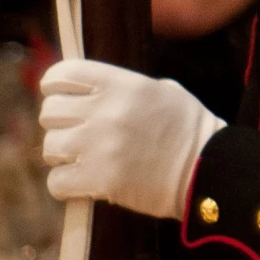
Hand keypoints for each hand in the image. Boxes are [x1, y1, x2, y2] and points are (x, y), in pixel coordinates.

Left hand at [40, 59, 225, 219]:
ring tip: (84, 159)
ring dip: (63, 155)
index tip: (60, 94)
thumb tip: (87, 90)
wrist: (208, 169)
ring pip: (50, 147)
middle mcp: (107, 111)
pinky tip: (85, 182)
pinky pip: (56, 181)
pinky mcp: (98, 180)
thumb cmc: (188, 129)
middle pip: (50, 111)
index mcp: (124, 85)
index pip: (64, 73)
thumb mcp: (164, 92)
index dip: (55, 84)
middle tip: (77, 131)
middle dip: (60, 123)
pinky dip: (66, 185)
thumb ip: (124, 88)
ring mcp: (100, 146)